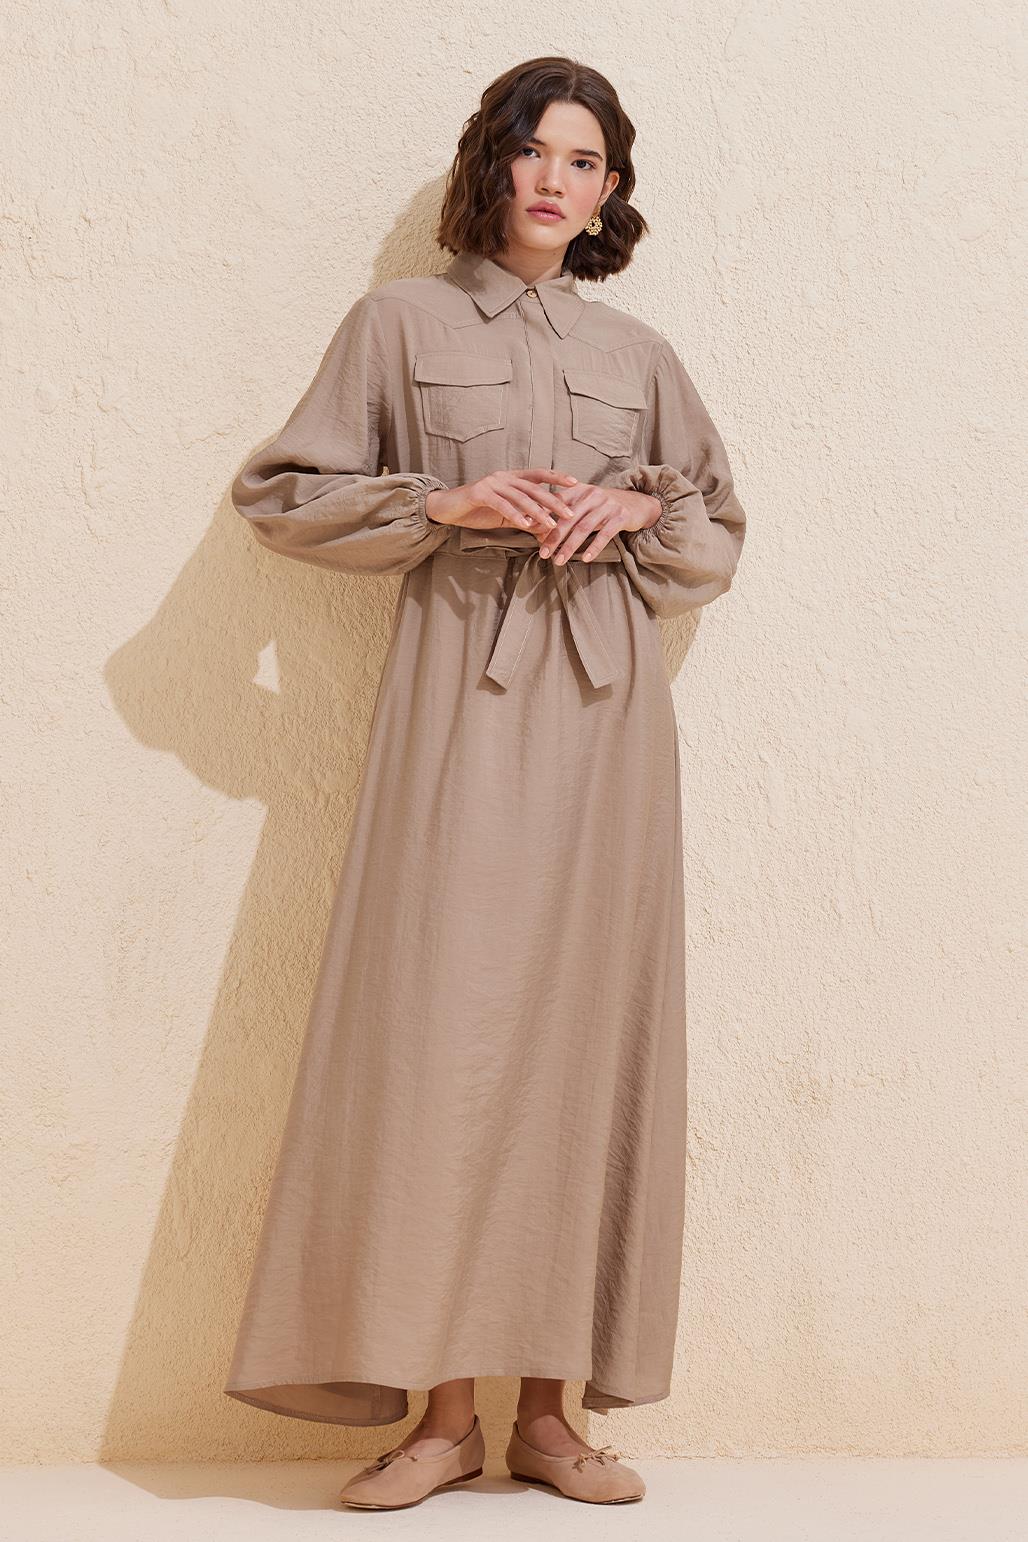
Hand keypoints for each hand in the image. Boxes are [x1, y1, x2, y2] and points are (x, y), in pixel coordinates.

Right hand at [426, 469, 578, 536]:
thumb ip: (527, 519)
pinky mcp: (479, 492)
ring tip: (551, 524)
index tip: (576, 483)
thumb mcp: (506, 516)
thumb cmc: (478, 511)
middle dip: (554, 500)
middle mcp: (504, 476)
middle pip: (534, 487)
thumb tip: (550, 528)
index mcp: (511, 478)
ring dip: (538, 511)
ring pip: (520, 496)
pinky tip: (525, 524)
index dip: (557, 477)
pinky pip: (501, 504)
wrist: (448, 509)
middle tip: (569, 513)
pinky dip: (515, 514)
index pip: (539, 474)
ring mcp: (491, 482)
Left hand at [539, 484, 662, 563]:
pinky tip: (585, 559)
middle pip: (568, 518)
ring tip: (559, 561)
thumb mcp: (583, 503)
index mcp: (579, 489)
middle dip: (554, 537)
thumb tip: (538, 531)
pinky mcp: (620, 516)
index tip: (527, 529)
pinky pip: (605, 534)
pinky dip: (594, 547)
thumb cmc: (602, 507)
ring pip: (584, 528)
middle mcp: (592, 494)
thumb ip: (564, 512)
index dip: (542, 515)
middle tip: (542, 553)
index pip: (556, 502)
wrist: (636, 503)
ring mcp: (607, 505)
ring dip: (570, 546)